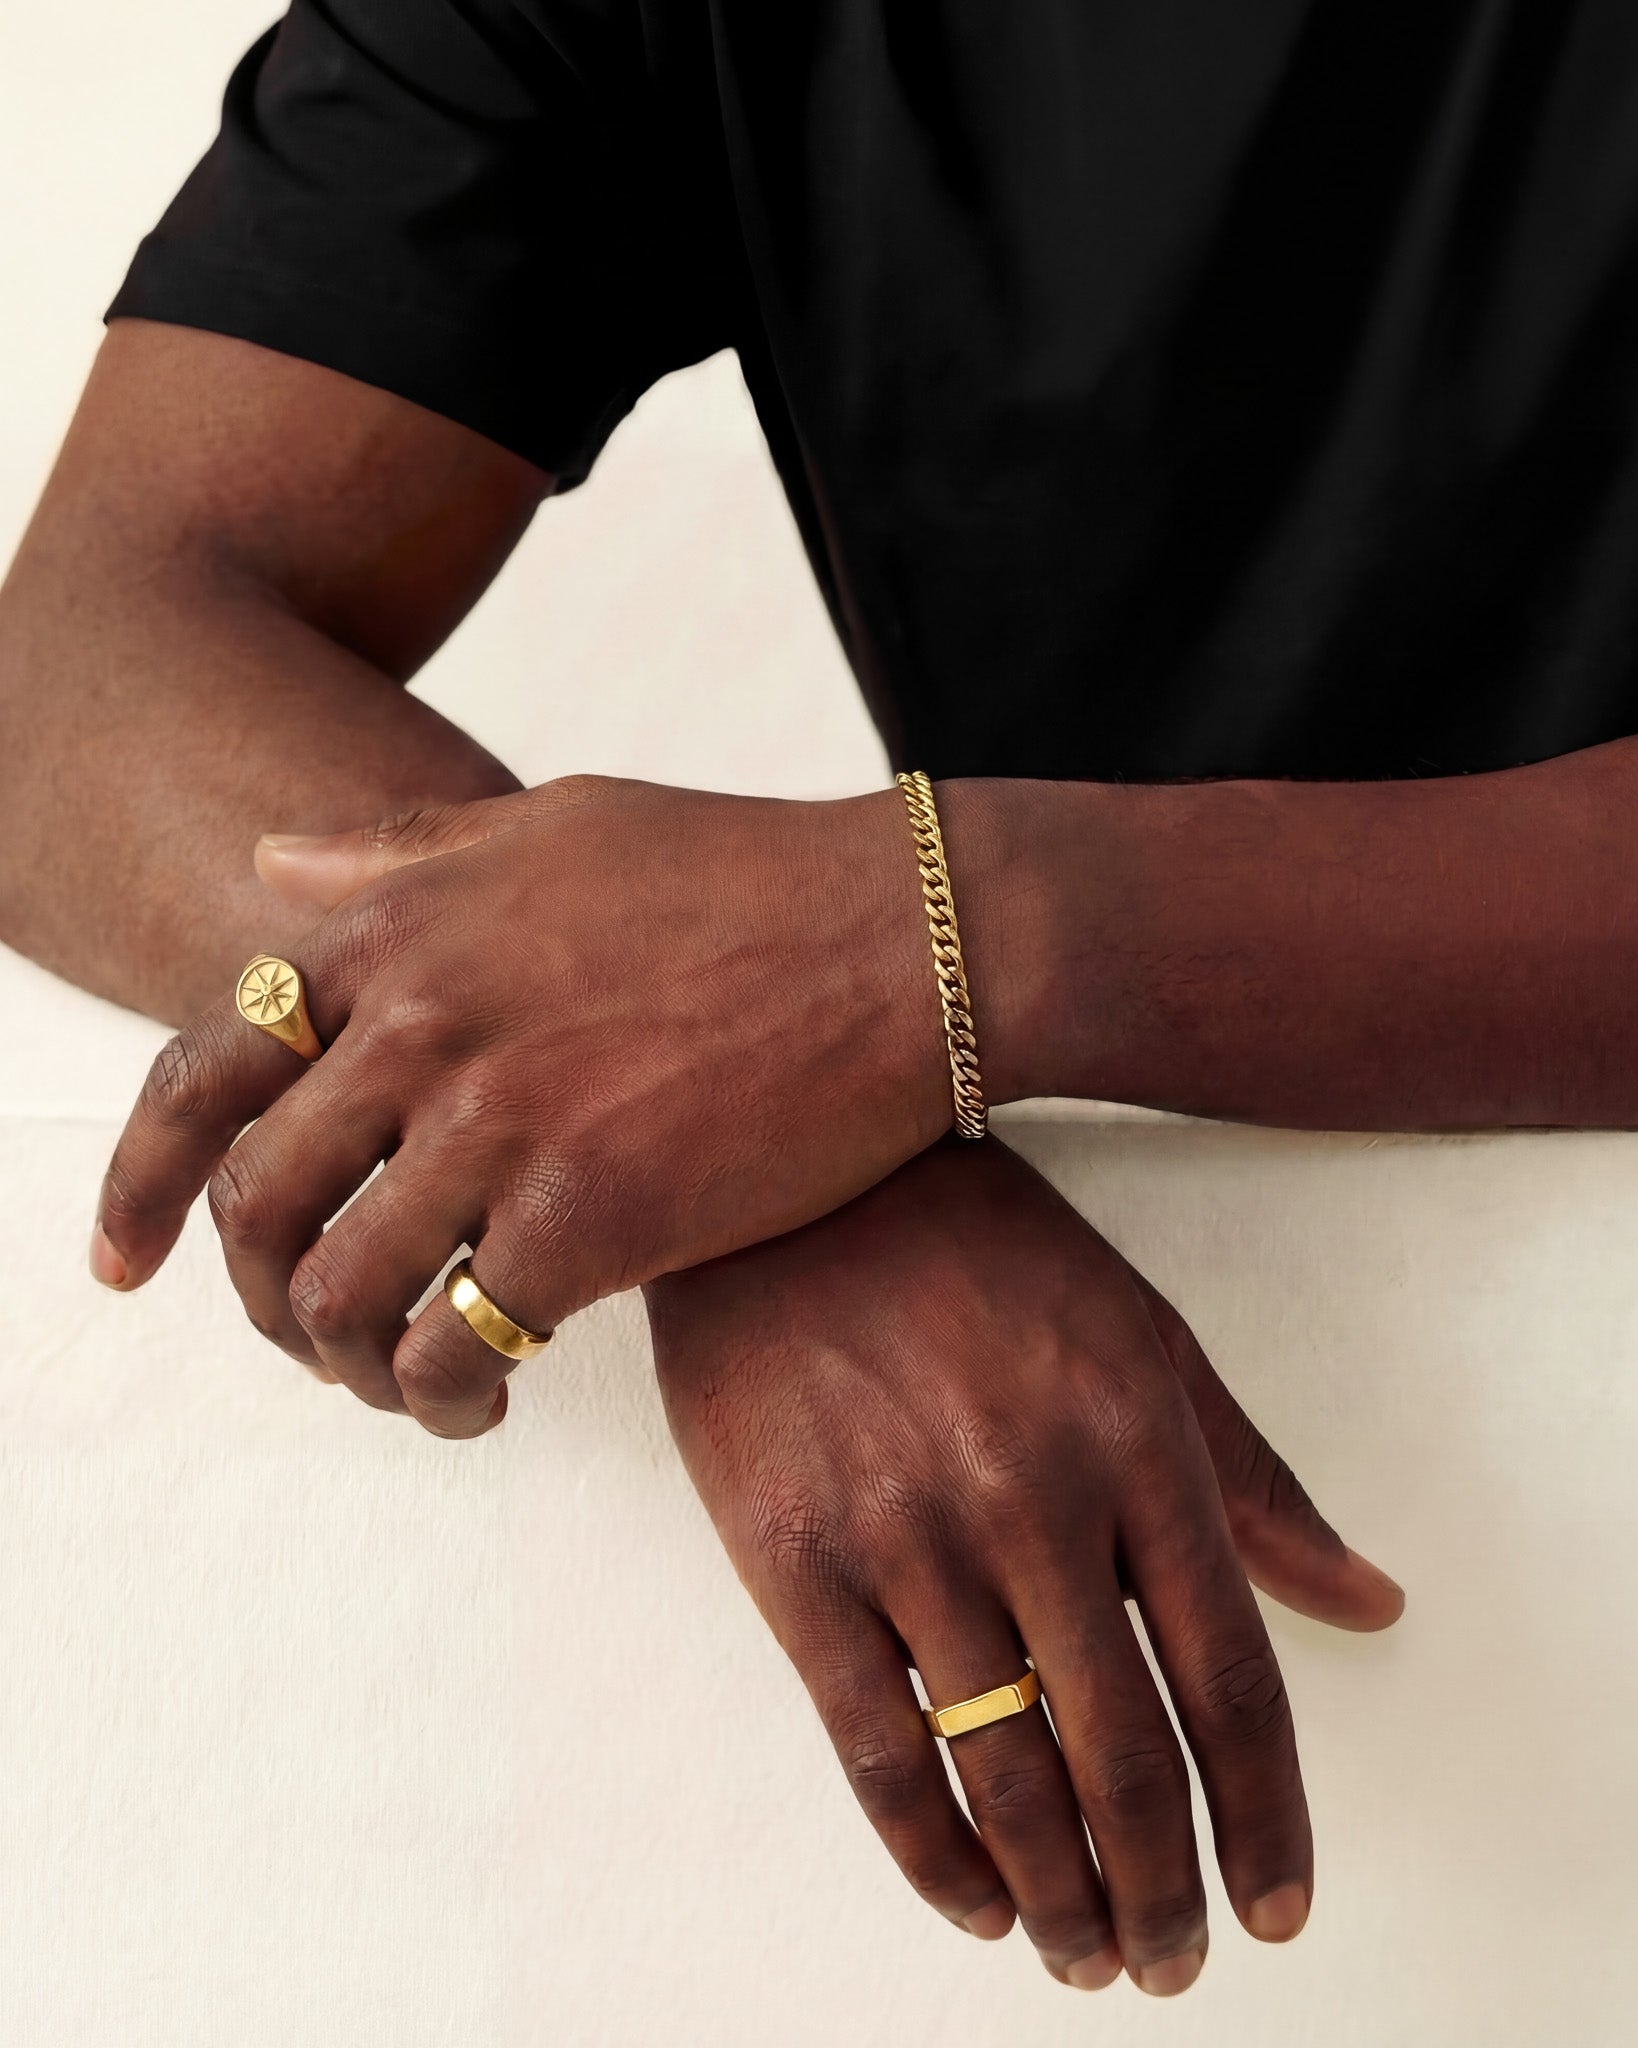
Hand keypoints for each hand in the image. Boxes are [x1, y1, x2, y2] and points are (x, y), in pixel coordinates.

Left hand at [93, 776, 990, 1433]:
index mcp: (400, 935)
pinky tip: (487, 1395)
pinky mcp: (587, 1219)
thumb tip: (274, 866)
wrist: (902, 943)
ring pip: (337, 1295)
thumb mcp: (553, 829)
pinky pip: (454, 1346)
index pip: (208, 1073)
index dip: (140, 1181)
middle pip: (256, 1204)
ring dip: (346, 1365)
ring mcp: (499, 1126)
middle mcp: (423, 1029)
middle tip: (302, 1338)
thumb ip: (400, 855)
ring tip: (404, 1380)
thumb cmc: (743, 879)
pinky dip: (444, 1393)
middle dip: (254, 1298)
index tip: (125, 1261)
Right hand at [646, 1137, 1403, 1995]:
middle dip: (1160, 1886)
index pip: (1228, 1676)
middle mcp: (1034, 1498)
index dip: (1264, 1813)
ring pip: (1003, 1772)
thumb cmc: (976, 1249)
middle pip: (1123, 1752)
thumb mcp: (1140, 1335)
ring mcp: (909, 1534)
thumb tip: (1370, 1601)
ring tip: (1084, 1954)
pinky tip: (973, 1901)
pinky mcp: (794, 1560)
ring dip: (1058, 1895)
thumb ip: (1253, 1479)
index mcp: (1136, 1441)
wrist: (779, 1180)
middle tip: (1172, 1960)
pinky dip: (932, 1855)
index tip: (1276, 1906)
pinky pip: (874, 1749)